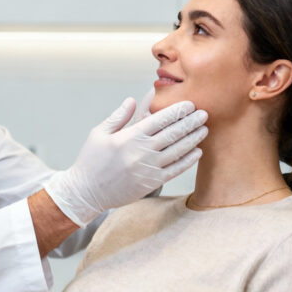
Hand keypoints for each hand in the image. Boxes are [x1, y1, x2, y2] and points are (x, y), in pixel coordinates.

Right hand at [45, 97, 208, 224]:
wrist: (86, 192)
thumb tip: (133, 99)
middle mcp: (141, 151)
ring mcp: (148, 168)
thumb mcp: (99, 133)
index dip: (177, 111)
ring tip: (204, 129)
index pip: (160, 119)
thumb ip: (118, 116)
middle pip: (173, 133)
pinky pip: (175, 169)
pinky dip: (188, 160)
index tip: (190, 104)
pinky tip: (197, 151)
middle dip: (191, 122)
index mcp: (129, 136)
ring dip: (193, 139)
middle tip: (204, 113)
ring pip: (178, 150)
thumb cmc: (91, 160)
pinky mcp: (151, 182)